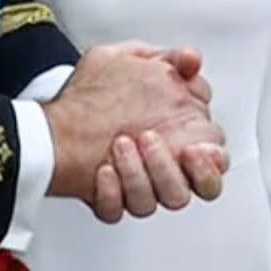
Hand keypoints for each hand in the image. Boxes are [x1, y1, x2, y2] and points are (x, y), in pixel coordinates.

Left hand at [41, 42, 226, 219]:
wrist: (56, 114)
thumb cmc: (97, 91)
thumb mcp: (131, 60)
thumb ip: (171, 59)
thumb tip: (192, 60)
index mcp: (179, 139)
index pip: (213, 165)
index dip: (208, 164)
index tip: (193, 149)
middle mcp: (161, 168)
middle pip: (183, 193)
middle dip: (167, 170)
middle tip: (149, 139)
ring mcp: (135, 187)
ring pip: (150, 204)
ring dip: (136, 175)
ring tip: (119, 145)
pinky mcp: (109, 200)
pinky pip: (115, 211)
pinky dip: (110, 193)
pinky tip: (102, 170)